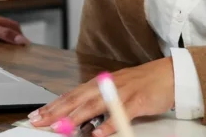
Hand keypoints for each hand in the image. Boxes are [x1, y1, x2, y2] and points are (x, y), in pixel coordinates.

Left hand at [28, 58, 174, 135]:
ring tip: (61, 127)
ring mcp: (121, 93)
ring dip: (75, 117)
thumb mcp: (115, 90)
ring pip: (94, 106)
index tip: (37, 115)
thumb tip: (80, 116)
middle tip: (39, 121)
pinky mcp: (137, 101)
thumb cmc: (142, 84)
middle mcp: (106, 86)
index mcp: (99, 84)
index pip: (71, 95)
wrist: (169, 74)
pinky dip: (108, 124)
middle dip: (56, 111)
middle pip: (77, 99)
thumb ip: (98, 102)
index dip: (53, 105)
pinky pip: (120, 114)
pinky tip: (96, 133)